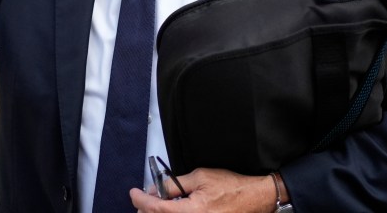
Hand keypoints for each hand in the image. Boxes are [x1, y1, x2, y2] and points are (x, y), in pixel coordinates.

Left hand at [130, 168, 273, 212]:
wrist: (253, 198)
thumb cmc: (232, 187)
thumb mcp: (200, 176)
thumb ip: (176, 184)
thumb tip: (157, 189)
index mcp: (192, 211)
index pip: (156, 209)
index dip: (140, 201)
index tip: (134, 194)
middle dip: (146, 209)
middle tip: (145, 197)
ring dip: (158, 212)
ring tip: (158, 202)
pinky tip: (172, 208)